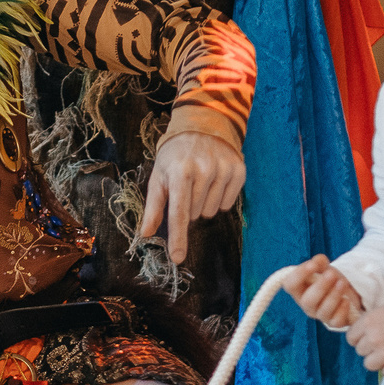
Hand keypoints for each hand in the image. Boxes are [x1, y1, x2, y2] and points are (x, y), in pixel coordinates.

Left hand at [141, 129, 245, 265]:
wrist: (202, 127)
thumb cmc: (175, 157)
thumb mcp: (158, 177)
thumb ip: (153, 208)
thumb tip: (145, 234)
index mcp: (180, 173)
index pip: (179, 213)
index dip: (178, 237)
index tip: (178, 257)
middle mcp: (203, 171)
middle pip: (196, 215)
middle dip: (190, 207)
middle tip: (187, 187)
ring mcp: (223, 170)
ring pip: (212, 211)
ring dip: (204, 203)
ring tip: (200, 182)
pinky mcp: (239, 171)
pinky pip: (228, 204)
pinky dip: (219, 198)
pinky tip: (214, 182)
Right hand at [284, 253, 365, 330]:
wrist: (345, 291)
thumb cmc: (329, 279)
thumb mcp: (324, 268)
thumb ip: (320, 263)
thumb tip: (319, 260)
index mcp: (299, 289)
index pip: (290, 285)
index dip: (299, 275)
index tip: (312, 264)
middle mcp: (306, 304)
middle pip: (308, 301)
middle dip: (320, 287)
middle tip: (331, 274)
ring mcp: (319, 314)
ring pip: (323, 311)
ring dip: (334, 296)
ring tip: (343, 282)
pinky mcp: (333, 322)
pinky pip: (336, 321)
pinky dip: (342, 310)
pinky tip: (346, 301)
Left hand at [347, 302, 383, 375]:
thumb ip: (373, 321)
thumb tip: (363, 330)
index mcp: (369, 322)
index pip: (351, 337)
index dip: (358, 338)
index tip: (365, 338)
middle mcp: (373, 338)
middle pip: (360, 351)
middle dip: (369, 349)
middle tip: (381, 344)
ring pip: (369, 364)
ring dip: (377, 360)